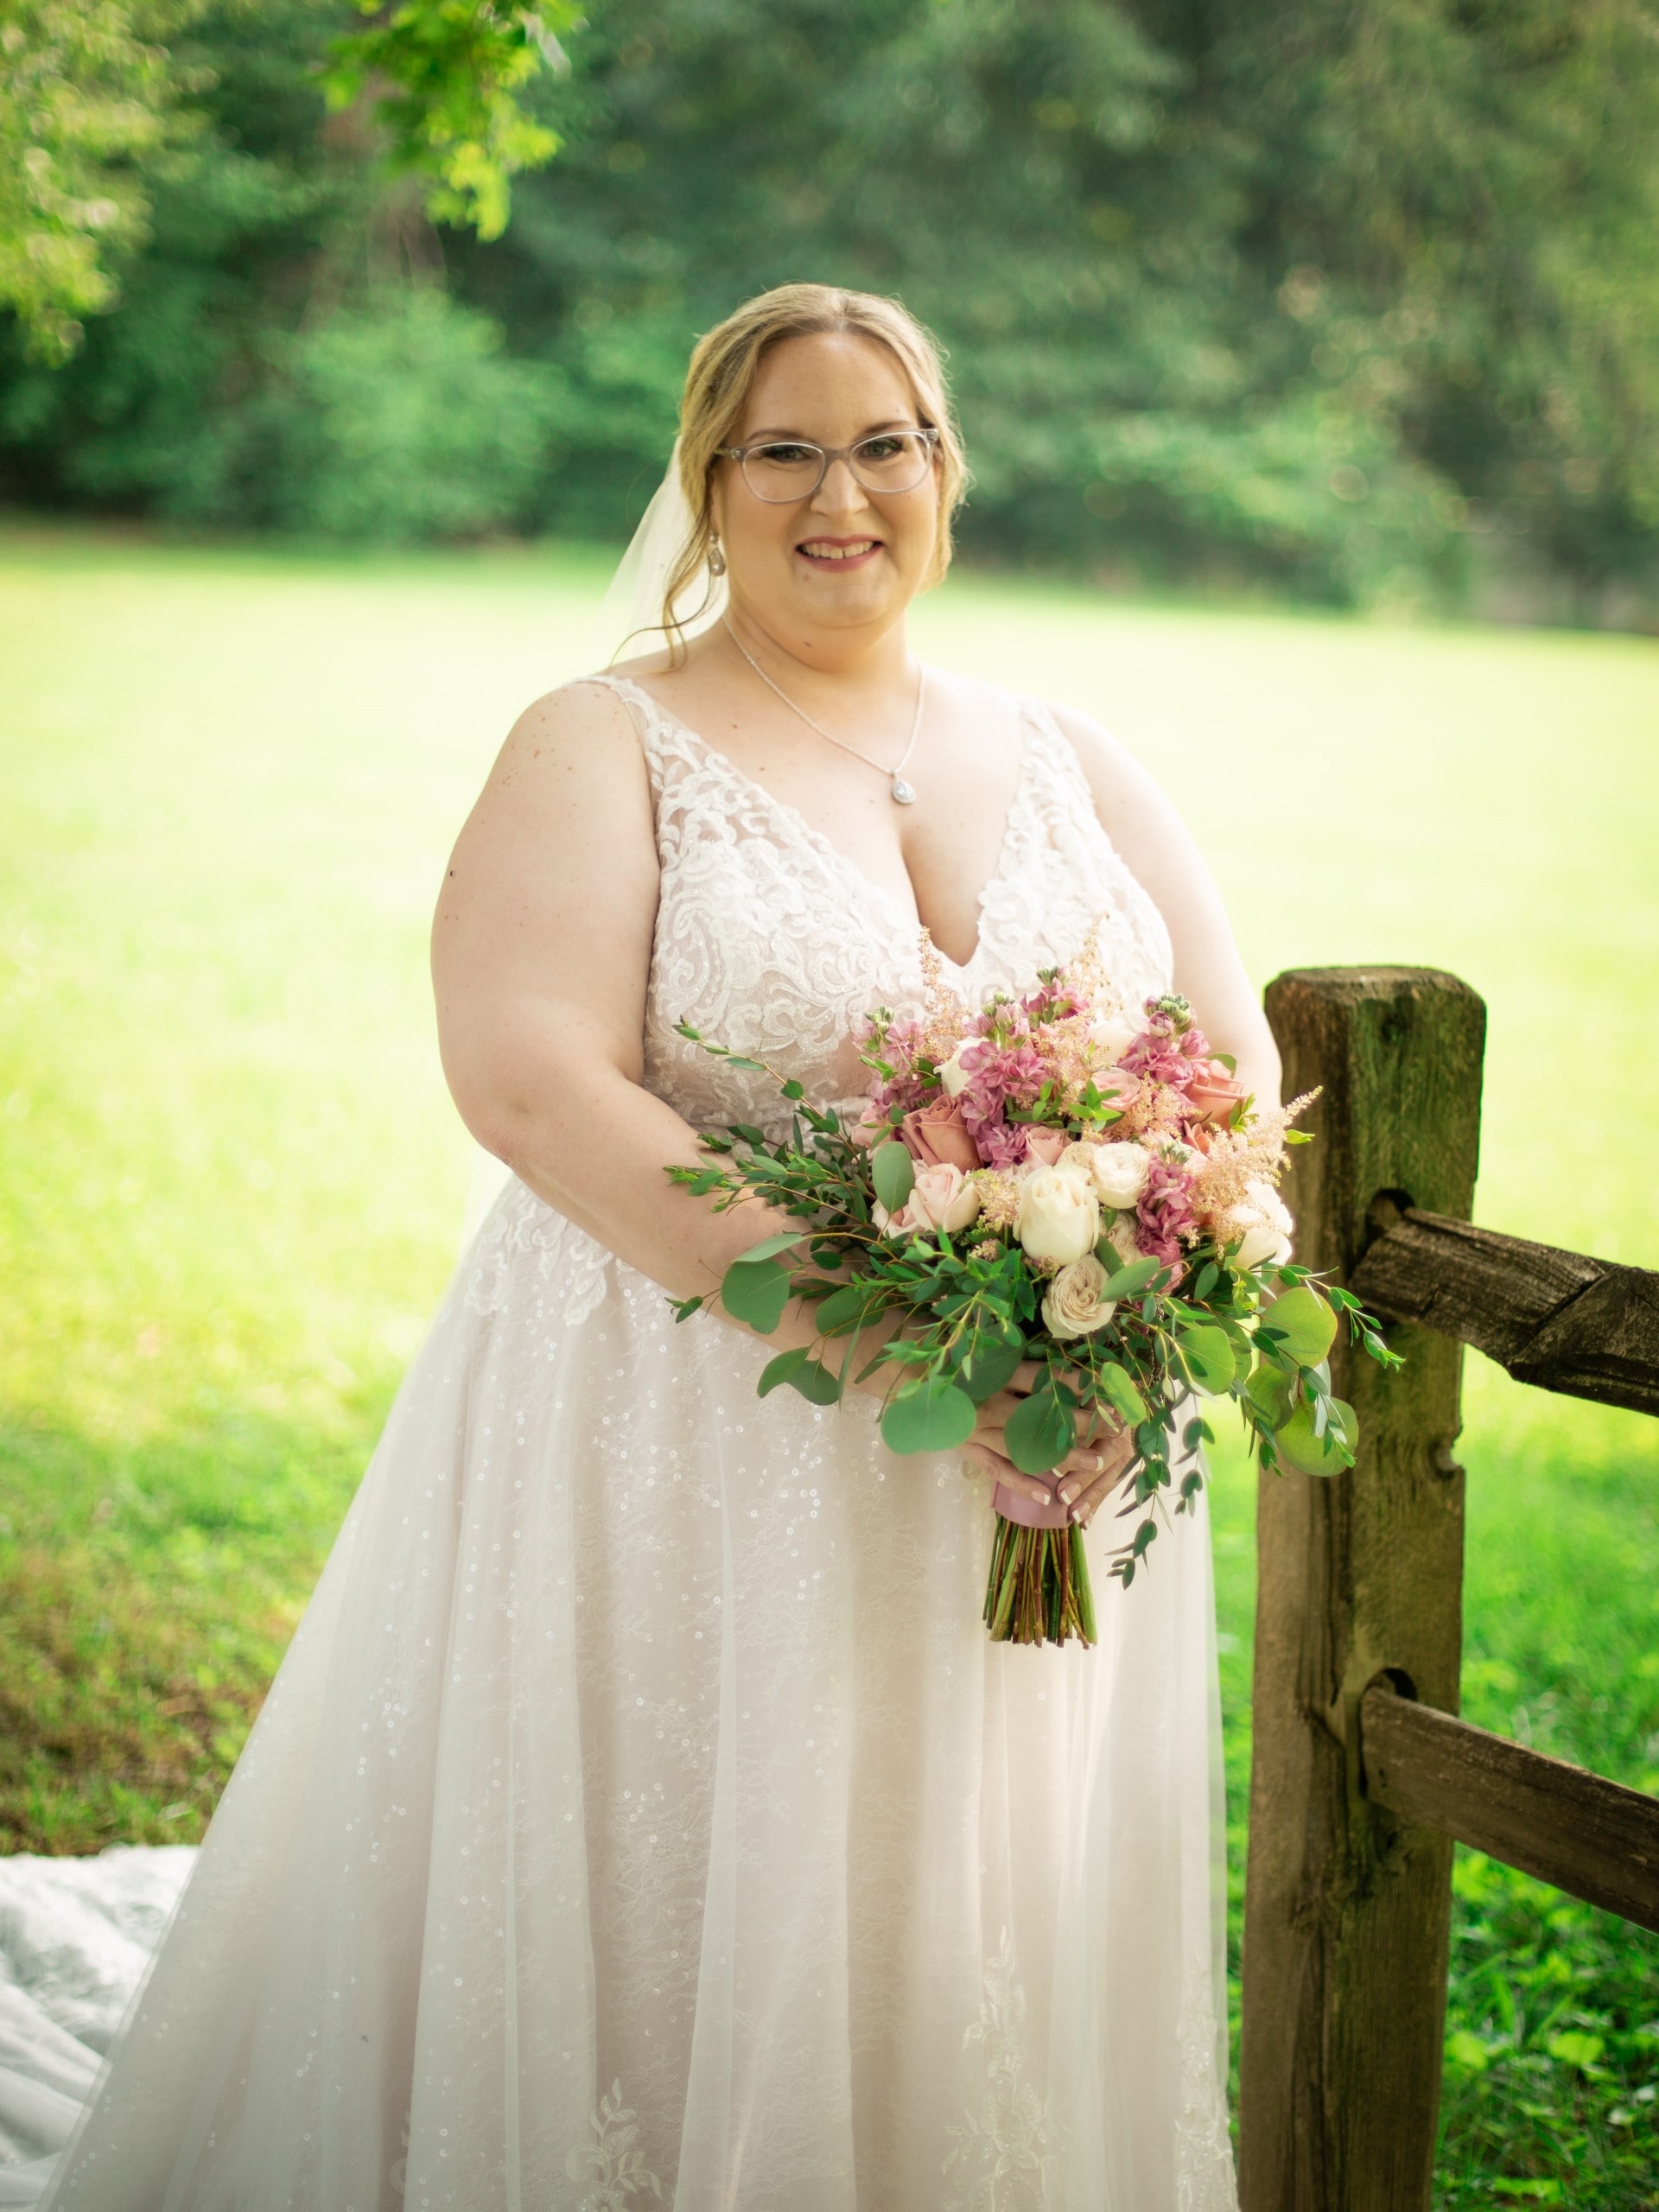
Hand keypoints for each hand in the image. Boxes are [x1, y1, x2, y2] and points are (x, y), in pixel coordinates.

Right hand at [961, 1360, 1135, 1527]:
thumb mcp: (983, 1344)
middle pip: (1044, 1416)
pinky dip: (1022, 1485)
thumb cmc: (949, 1352)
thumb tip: (1058, 1351)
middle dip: (1082, 1423)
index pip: (1046, 1380)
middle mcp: (992, 1404)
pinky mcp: (969, 1448)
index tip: (1110, 1391)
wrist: (906, 1372)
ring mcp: (979, 1430)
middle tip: (1116, 1428)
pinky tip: (1048, 1497)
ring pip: (1027, 1448)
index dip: (1080, 1387)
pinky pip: (998, 1470)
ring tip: (1096, 1463)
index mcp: (996, 1373)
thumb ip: (1016, 1349)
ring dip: (1062, 1456)